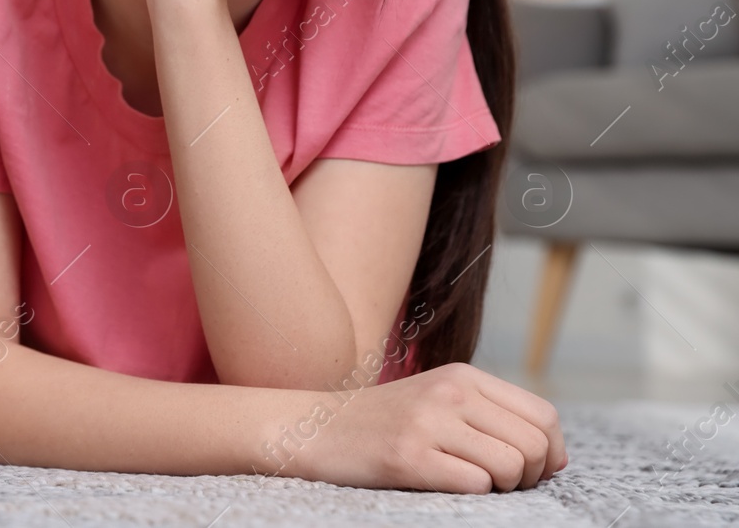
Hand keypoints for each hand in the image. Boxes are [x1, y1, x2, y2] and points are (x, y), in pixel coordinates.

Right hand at [302, 362, 566, 491]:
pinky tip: (442, 484)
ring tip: (470, 483)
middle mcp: (450, 392)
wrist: (313, 428)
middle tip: (500, 484)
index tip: (531, 471)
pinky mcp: (408, 456)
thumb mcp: (440, 401)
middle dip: (530, 476)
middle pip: (534, 445)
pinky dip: (470, 495)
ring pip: (511, 467)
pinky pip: (474, 485)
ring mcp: (428, 422)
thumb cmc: (385, 423)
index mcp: (463, 376)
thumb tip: (558, 456)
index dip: (551, 452)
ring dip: (501, 488)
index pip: (543, 416)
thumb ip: (494, 417)